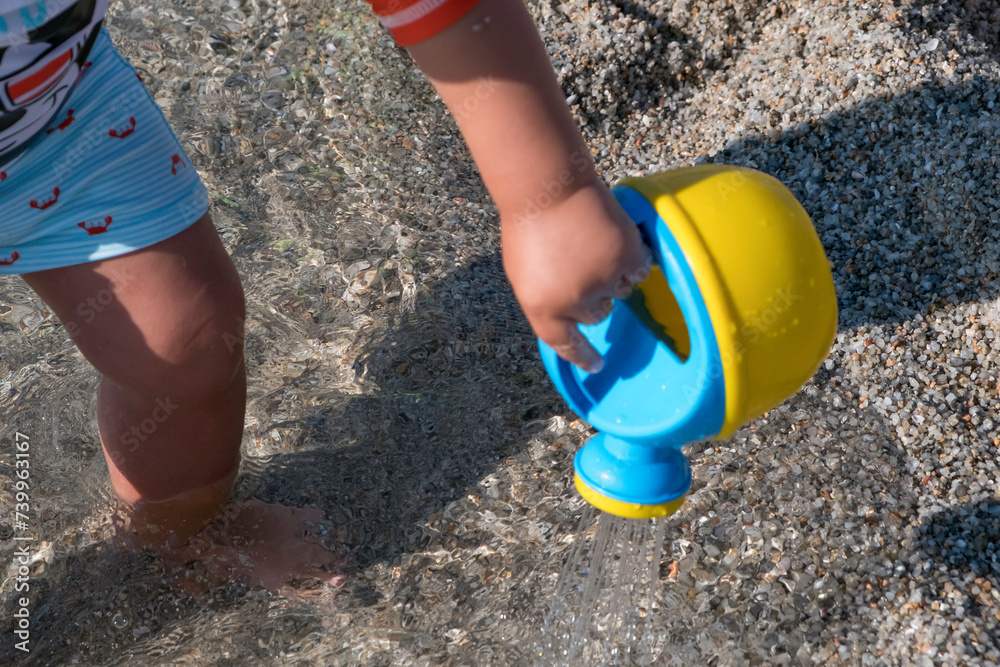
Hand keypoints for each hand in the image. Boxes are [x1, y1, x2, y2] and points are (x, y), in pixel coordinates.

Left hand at [501, 180, 652, 372]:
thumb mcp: (525, 274)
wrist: (548, 186)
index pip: (567, 345)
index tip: (597, 366)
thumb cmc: (530, 224)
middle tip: (582, 261)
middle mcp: (575, 303)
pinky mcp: (627, 259)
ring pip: (621, 290)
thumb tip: (572, 315)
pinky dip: (633, 257)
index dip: (584, 357)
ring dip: (613, 272)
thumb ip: (549, 300)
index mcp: (543, 309)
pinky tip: (614, 238)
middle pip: (599, 314)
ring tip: (593, 242)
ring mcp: (603, 282)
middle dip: (595, 294)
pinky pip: (640, 270)